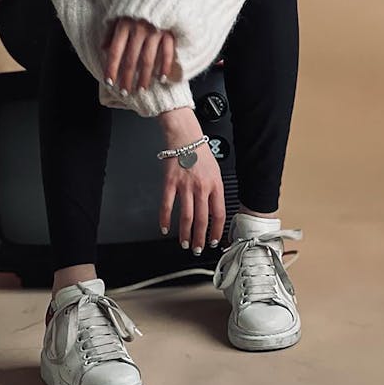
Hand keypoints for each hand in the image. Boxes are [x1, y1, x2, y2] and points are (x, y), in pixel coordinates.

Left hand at [102, 16, 182, 92]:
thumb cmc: (138, 2)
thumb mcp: (120, 12)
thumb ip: (111, 30)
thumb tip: (102, 48)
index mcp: (124, 24)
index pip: (115, 51)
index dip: (111, 68)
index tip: (109, 82)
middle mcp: (139, 29)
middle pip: (130, 59)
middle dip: (126, 78)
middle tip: (124, 92)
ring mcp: (155, 31)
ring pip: (148, 59)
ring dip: (144, 77)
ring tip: (140, 90)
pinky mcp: (170, 31)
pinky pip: (167, 52)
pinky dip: (165, 66)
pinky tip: (162, 78)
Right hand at [159, 138, 225, 252]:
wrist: (185, 136)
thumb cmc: (199, 151)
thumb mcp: (215, 171)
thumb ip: (215, 190)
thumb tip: (214, 210)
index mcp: (215, 185)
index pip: (218, 214)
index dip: (217, 231)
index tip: (214, 241)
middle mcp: (201, 187)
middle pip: (202, 220)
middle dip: (200, 238)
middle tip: (197, 248)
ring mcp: (185, 186)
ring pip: (186, 217)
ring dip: (185, 234)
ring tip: (184, 243)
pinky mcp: (170, 183)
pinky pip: (167, 205)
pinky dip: (165, 219)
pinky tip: (165, 227)